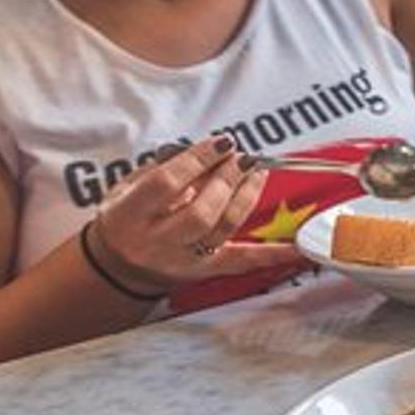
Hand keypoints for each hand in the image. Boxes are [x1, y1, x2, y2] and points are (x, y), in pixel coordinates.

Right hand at [89, 137, 301, 292]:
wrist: (117, 268)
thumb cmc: (124, 220)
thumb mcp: (125, 190)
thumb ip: (159, 169)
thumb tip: (203, 151)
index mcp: (129, 216)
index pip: (167, 184)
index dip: (198, 160)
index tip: (221, 143)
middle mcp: (155, 241)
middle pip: (200, 210)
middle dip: (227, 179)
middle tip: (242, 157)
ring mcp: (182, 259)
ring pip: (223, 228)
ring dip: (246, 195)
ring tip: (257, 172)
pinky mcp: (205, 271)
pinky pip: (243, 260)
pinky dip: (273, 253)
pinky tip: (297, 247)